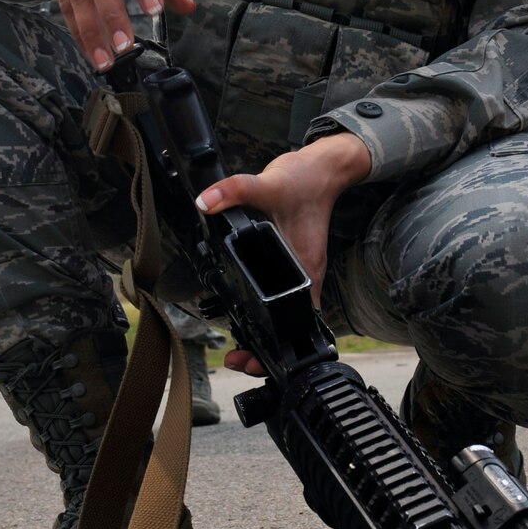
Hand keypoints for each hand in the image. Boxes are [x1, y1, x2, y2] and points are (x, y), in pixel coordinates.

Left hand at [195, 133, 372, 373]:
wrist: (321, 169)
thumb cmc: (303, 181)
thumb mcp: (266, 184)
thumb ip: (234, 191)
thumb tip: (205, 201)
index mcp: (305, 268)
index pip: (298, 322)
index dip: (276, 348)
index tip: (250, 358)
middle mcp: (306, 276)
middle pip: (291, 328)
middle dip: (265, 351)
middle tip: (237, 359)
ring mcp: (300, 271)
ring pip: (287, 317)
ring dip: (265, 334)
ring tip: (239, 347)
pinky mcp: (293, 264)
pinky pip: (281, 296)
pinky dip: (263, 311)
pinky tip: (244, 314)